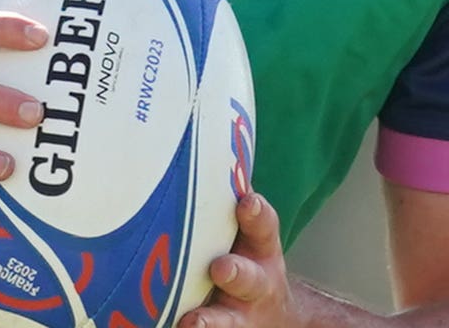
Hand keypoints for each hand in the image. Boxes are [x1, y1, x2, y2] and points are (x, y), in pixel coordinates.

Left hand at [180, 192, 298, 327]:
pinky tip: (177, 326)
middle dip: (236, 272)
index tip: (246, 202)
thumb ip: (225, 199)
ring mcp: (238, 314)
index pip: (262, 226)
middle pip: (249, 277)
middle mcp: (254, 282)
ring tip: (194, 321)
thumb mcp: (246, 229)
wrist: (271, 316)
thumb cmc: (245, 255)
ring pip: (228, 318)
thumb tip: (190, 139)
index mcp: (259, 247)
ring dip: (211, 319)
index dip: (256, 213)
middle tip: (221, 268)